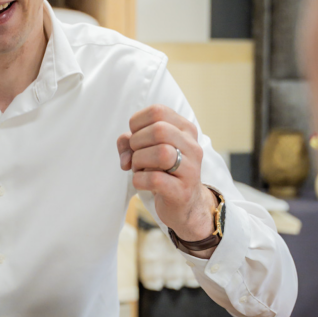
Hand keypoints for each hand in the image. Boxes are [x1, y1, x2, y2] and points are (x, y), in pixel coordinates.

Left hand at [117, 105, 217, 251]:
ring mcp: (191, 169)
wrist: (186, 205)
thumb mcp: (147, 150)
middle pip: (159, 130)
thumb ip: (129, 142)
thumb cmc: (163, 172)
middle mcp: (192, 146)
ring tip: (139, 169)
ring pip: (161, 153)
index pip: (158, 111)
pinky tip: (142, 182)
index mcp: (185, 129)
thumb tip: (125, 152)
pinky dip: (139, 180)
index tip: (135, 137)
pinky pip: (155, 179)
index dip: (137, 123)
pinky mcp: (182, 191)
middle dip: (137, 142)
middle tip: (136, 156)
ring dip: (139, 161)